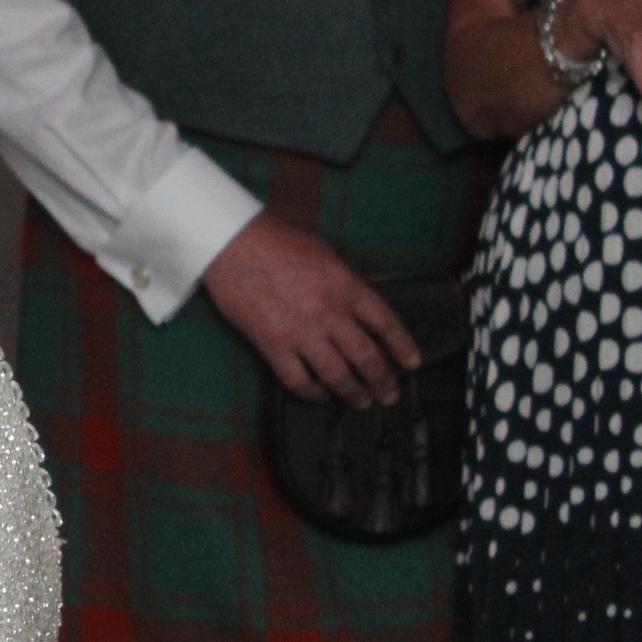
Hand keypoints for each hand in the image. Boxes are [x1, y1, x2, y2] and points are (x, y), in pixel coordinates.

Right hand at [198, 211, 417, 407]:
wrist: (230, 242)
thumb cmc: (274, 240)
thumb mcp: (324, 253)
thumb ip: (345, 283)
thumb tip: (361, 309)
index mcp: (345, 286)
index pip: (386, 323)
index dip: (403, 346)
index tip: (411, 362)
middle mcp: (329, 312)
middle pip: (367, 357)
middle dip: (383, 381)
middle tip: (389, 394)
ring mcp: (301, 332)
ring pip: (338, 375)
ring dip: (354, 393)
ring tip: (362, 402)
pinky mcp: (273, 344)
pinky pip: (299, 380)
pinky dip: (313, 393)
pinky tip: (320, 394)